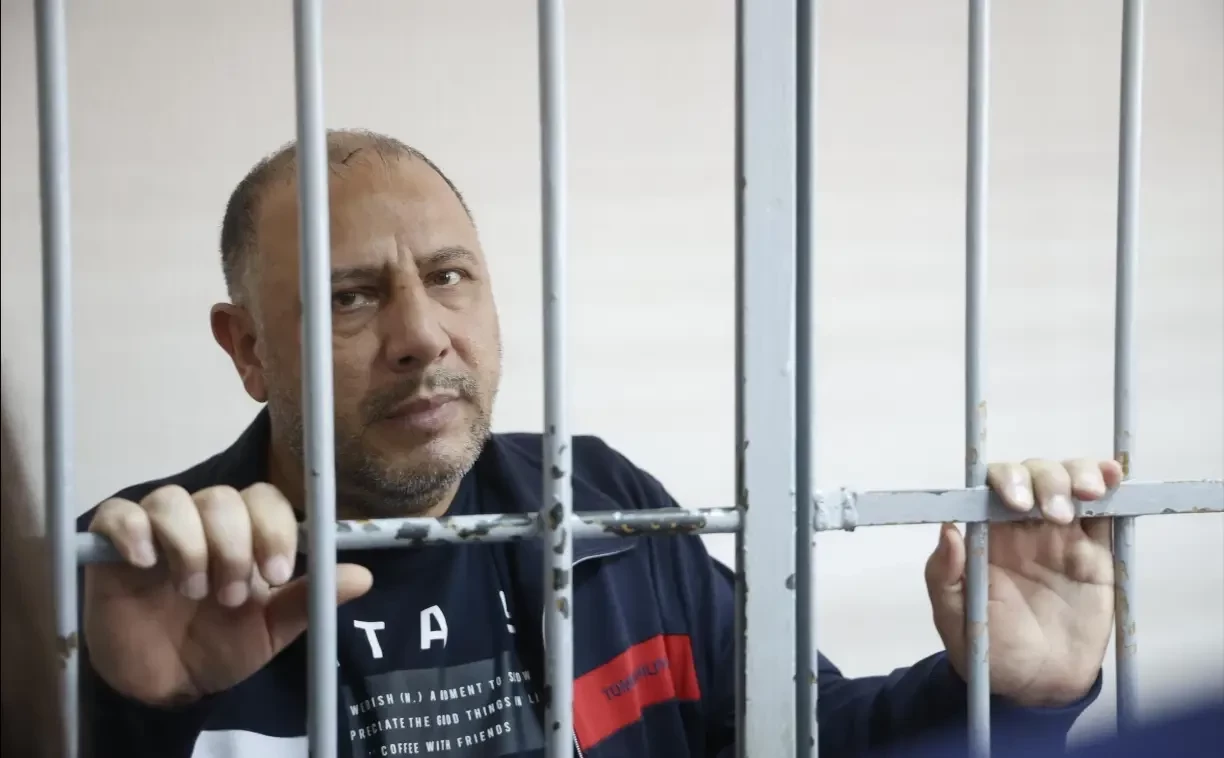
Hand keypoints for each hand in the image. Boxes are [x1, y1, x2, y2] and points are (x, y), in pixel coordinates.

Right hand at [84, 483, 372, 705]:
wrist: (165, 684)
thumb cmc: (220, 648)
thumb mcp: (270, 630)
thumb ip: (309, 600)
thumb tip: (362, 576)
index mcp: (245, 534)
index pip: (264, 499)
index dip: (272, 528)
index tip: (275, 573)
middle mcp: (203, 521)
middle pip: (223, 498)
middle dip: (233, 546)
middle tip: (230, 595)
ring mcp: (157, 529)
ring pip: (174, 501)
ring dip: (190, 545)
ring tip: (193, 592)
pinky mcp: (112, 545)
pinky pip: (118, 515)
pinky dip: (133, 531)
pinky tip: (145, 562)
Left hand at [924, 458, 1122, 707]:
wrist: (1035, 686)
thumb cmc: (988, 648)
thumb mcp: (956, 615)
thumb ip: (945, 574)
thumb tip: (946, 530)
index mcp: (985, 532)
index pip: (992, 486)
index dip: (1005, 481)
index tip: (1015, 501)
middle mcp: (1022, 525)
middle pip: (1035, 475)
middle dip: (1046, 480)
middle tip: (1054, 513)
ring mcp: (1061, 535)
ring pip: (1070, 482)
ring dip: (1078, 477)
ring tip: (1084, 499)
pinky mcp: (1095, 553)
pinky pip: (1104, 513)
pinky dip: (1111, 489)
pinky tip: (1113, 479)